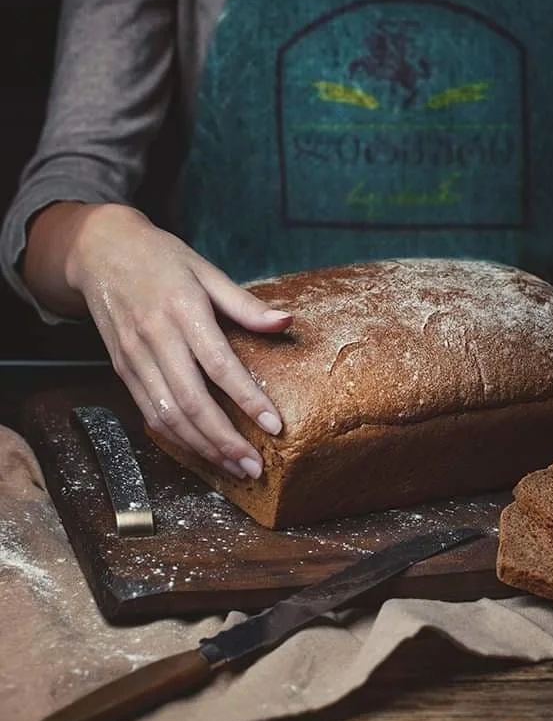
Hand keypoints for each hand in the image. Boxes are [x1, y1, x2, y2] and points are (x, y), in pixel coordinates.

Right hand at [64, 205, 290, 477]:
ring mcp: (135, 358)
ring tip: (235, 469)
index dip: (247, 399)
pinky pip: (151, 414)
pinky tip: (203, 452)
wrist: (99, 251)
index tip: (274, 426)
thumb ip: (245, 304)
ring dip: (203, 449)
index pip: (219, 365)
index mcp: (182, 310)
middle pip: (192, 402)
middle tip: (256, 466)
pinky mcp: (123, 371)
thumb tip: (286, 322)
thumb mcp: (205, 270)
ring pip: (169, 417)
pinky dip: (177, 440)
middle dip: (226, 440)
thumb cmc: (161, 258)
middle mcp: (155, 338)